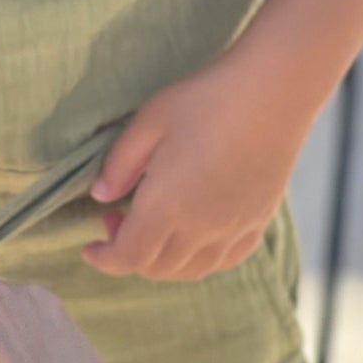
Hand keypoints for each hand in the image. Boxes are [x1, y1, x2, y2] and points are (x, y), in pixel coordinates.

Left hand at [86, 54, 311, 281]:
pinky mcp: (257, 222)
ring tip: (151, 224)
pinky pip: (223, 260)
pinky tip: (191, 234)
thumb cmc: (205, 100)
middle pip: (157, 267)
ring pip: (191, 269)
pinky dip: (198, 259)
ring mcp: (234, 229)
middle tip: (116, 217)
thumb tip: (101, 196)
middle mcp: (201, 228)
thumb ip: (120, 165)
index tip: (90, 248)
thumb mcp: (148, 123)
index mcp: (167, 206)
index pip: (129, 257)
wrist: (272, 93)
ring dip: (162, 260)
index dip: (105, 259)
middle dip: (128, 253)